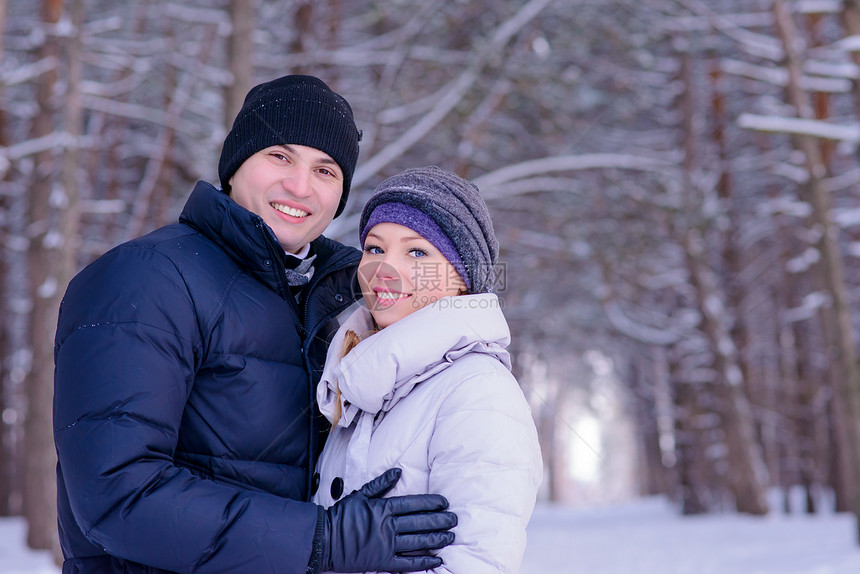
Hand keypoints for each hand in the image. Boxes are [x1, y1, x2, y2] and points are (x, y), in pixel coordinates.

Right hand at [322, 468, 456, 571]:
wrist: (323, 539)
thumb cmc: (341, 515)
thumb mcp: (360, 494)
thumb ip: (380, 484)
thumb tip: (398, 471)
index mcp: (383, 508)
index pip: (413, 503)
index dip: (431, 503)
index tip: (444, 503)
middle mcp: (387, 526)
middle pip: (420, 522)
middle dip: (440, 520)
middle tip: (454, 519)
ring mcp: (386, 545)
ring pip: (417, 541)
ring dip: (436, 539)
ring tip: (451, 536)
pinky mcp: (383, 562)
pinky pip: (407, 563)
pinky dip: (423, 561)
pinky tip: (437, 559)